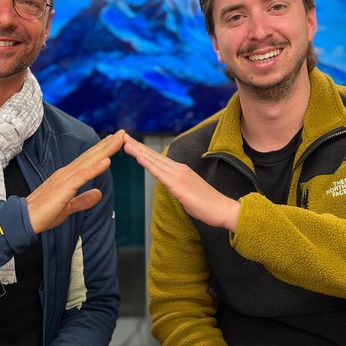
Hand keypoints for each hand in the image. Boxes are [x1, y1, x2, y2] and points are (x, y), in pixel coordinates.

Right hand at [26, 130, 124, 232]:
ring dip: (105, 150)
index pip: (88, 160)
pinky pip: (82, 176)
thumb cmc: (43, 213)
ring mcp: (65, 179)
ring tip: (118, 140)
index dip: (102, 150)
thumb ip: (83, 200)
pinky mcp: (63, 188)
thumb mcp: (69, 207)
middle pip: (91, 156)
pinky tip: (107, 162)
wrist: (25, 220)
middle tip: (122, 133)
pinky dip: (95, 168)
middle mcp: (66, 173)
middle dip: (107, 144)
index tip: (115, 140)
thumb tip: (98, 193)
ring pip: (89, 161)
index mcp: (67, 176)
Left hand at [123, 134, 240, 231]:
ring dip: (138, 151)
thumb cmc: (207, 204)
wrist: (223, 209)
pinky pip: (160, 173)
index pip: (157, 158)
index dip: (143, 150)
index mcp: (180, 171)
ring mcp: (179, 175)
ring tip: (125, 143)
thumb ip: (176, 187)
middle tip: (122, 136)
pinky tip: (138, 157)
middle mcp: (178, 169)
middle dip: (137, 146)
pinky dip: (148, 164)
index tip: (131, 143)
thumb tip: (169, 186)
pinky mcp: (178, 185)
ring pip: (154, 161)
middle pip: (153, 155)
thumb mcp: (187, 193)